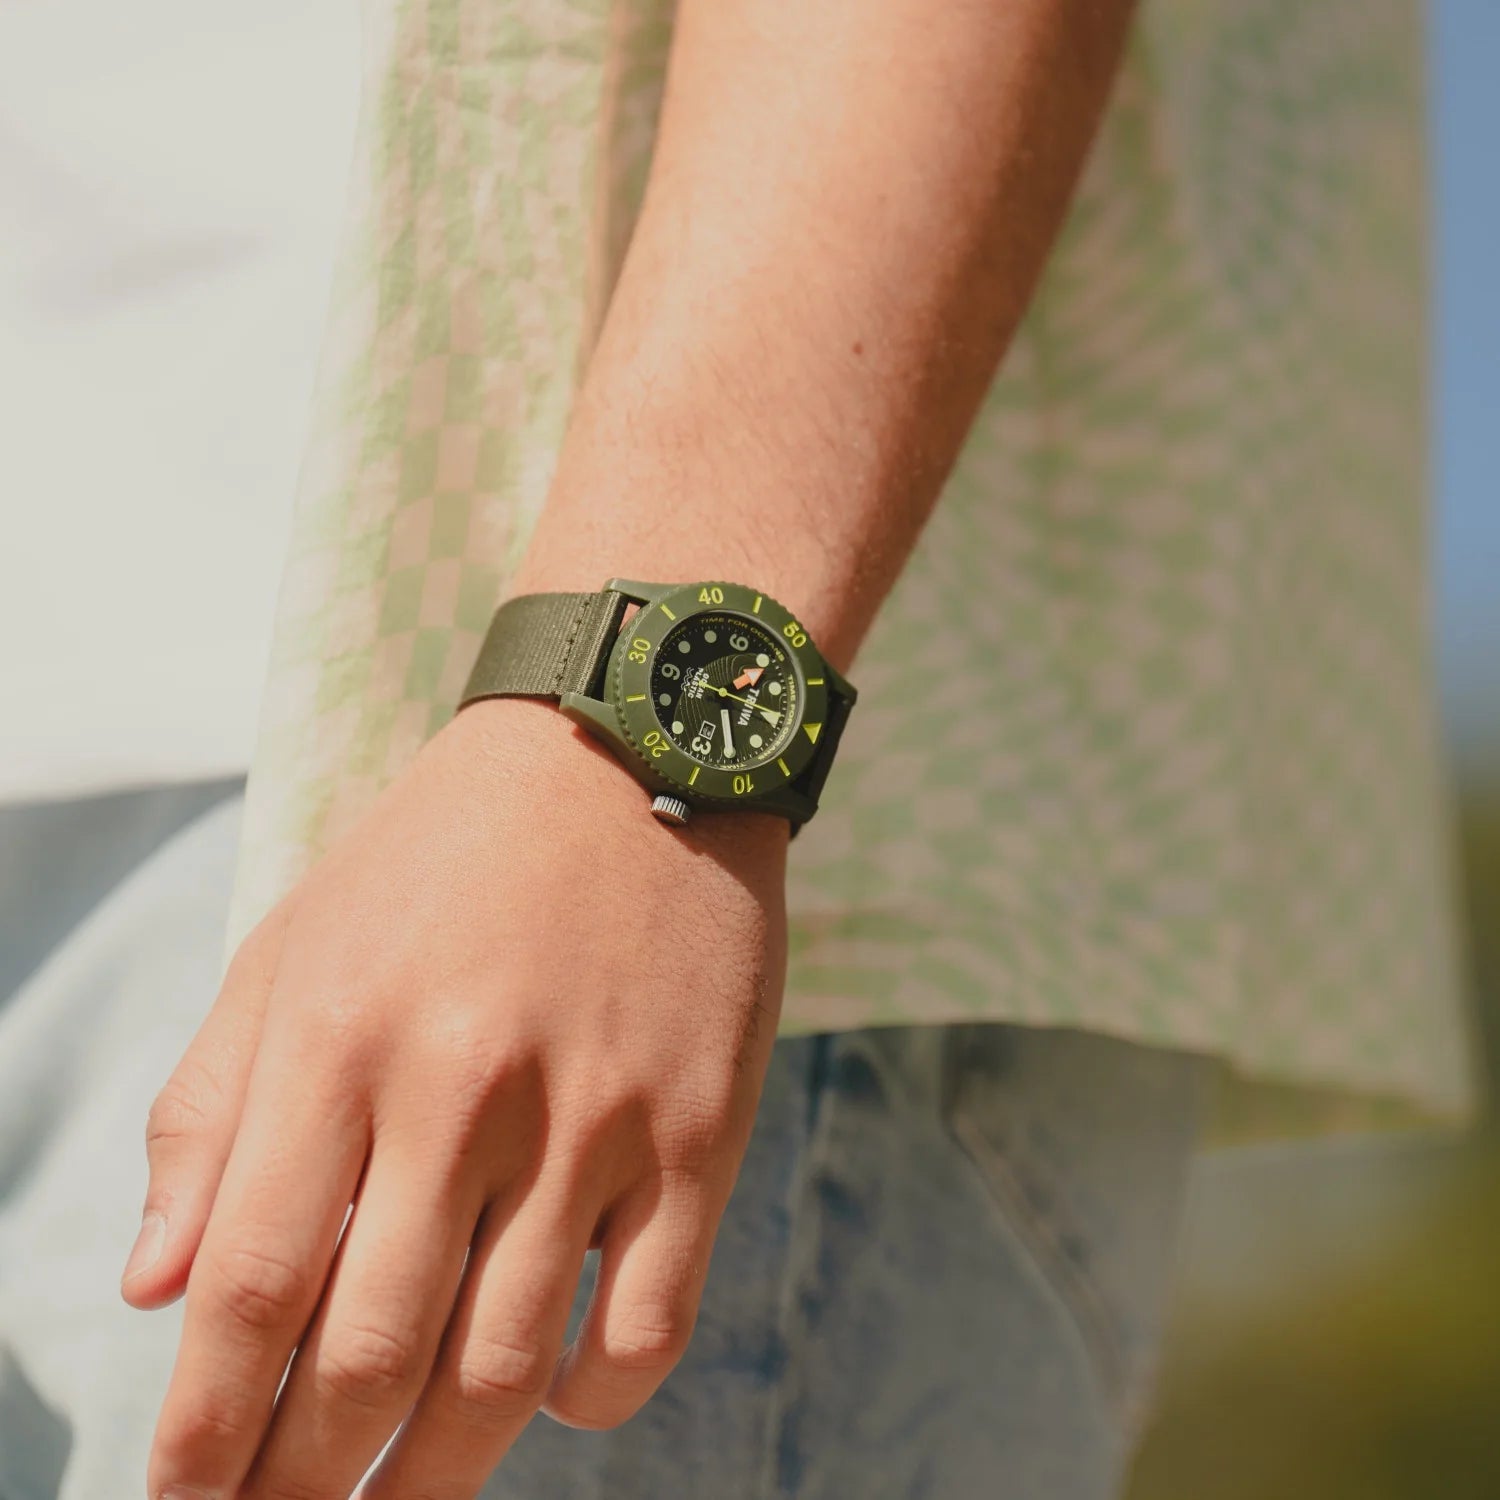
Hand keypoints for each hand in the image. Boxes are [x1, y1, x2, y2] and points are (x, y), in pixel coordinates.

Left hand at [121, 698, 788, 1497]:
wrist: (629, 747)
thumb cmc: (444, 854)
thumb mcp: (299, 940)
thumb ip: (214, 1110)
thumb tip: (154, 1293)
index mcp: (341, 1032)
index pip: (247, 1287)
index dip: (202, 1435)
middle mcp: (465, 1083)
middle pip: (368, 1356)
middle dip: (304, 1486)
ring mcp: (596, 1111)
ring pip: (502, 1368)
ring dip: (433, 1477)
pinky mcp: (699, 1125)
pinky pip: (648, 1325)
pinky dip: (589, 1405)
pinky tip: (546, 1404)